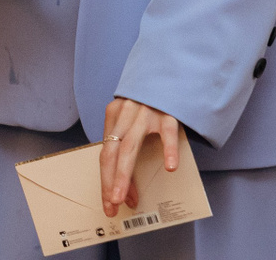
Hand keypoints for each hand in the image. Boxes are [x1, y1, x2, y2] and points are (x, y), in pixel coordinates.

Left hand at [100, 98, 184, 216]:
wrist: (168, 71)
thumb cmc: (149, 101)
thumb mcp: (132, 118)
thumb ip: (128, 146)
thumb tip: (127, 186)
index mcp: (114, 115)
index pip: (105, 153)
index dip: (106, 180)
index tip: (110, 201)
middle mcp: (126, 114)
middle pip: (112, 152)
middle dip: (110, 181)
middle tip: (112, 204)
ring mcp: (146, 111)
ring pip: (131, 146)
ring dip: (125, 174)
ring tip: (126, 197)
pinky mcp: (168, 111)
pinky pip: (167, 132)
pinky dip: (168, 150)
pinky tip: (170, 167)